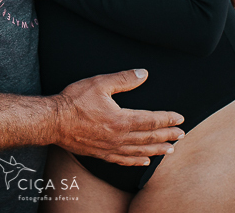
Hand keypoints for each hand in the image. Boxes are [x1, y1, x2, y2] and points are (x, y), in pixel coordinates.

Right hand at [54, 69, 184, 165]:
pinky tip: (144, 161)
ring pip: (139, 151)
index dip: (167, 119)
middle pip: (149, 138)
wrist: (52, 121)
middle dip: (167, 135)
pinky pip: (123, 160)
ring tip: (170, 149)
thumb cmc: (74, 101)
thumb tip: (143, 74)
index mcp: (121, 120)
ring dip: (156, 150)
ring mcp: (110, 148)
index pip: (151, 121)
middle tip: (181, 134)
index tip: (180, 118)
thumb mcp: (99, 83)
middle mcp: (118, 137)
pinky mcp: (101, 154)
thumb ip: (124, 79)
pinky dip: (136, 161)